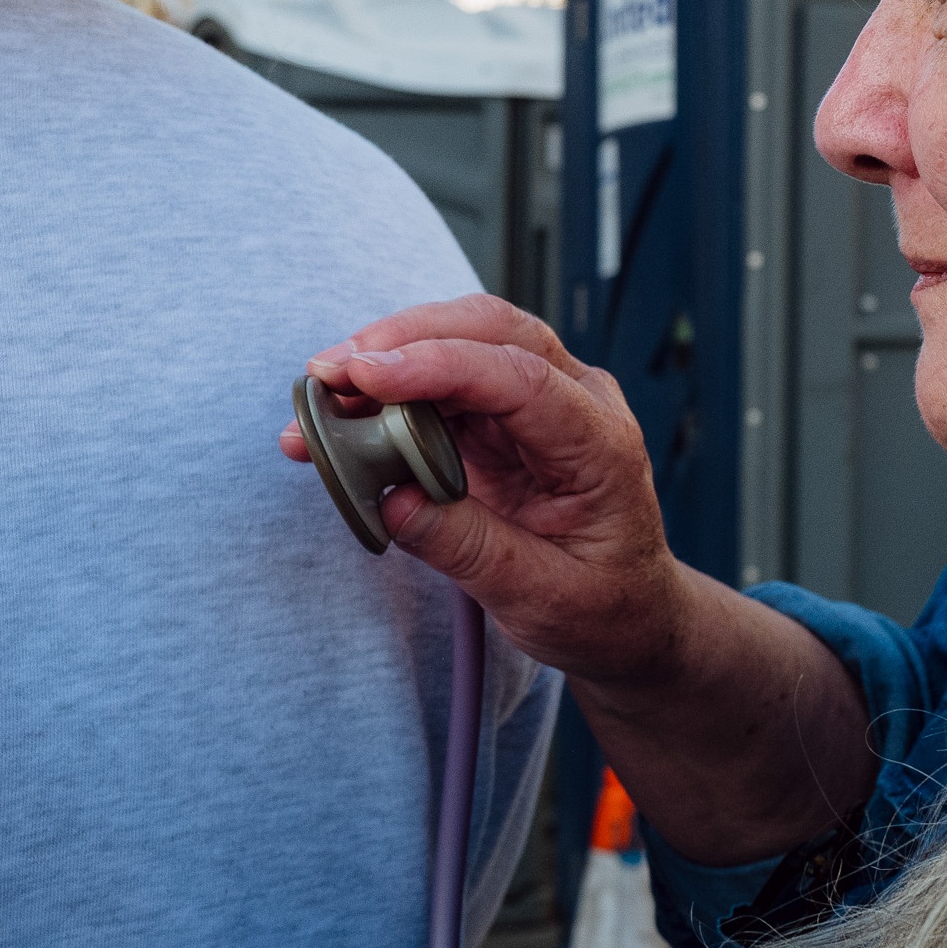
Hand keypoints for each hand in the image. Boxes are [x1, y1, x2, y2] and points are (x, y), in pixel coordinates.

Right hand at [285, 294, 876, 863]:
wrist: (630, 616)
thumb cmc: (603, 609)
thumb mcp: (542, 599)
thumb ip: (470, 550)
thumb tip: (393, 503)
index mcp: (601, 443)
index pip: (521, 377)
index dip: (440, 366)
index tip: (369, 374)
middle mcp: (576, 401)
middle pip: (489, 331)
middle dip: (404, 340)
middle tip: (329, 371)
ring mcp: (537, 400)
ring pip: (458, 343)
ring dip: (383, 361)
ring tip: (316, 398)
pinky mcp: (499, 415)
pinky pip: (438, 383)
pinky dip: (384, 393)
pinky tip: (335, 416)